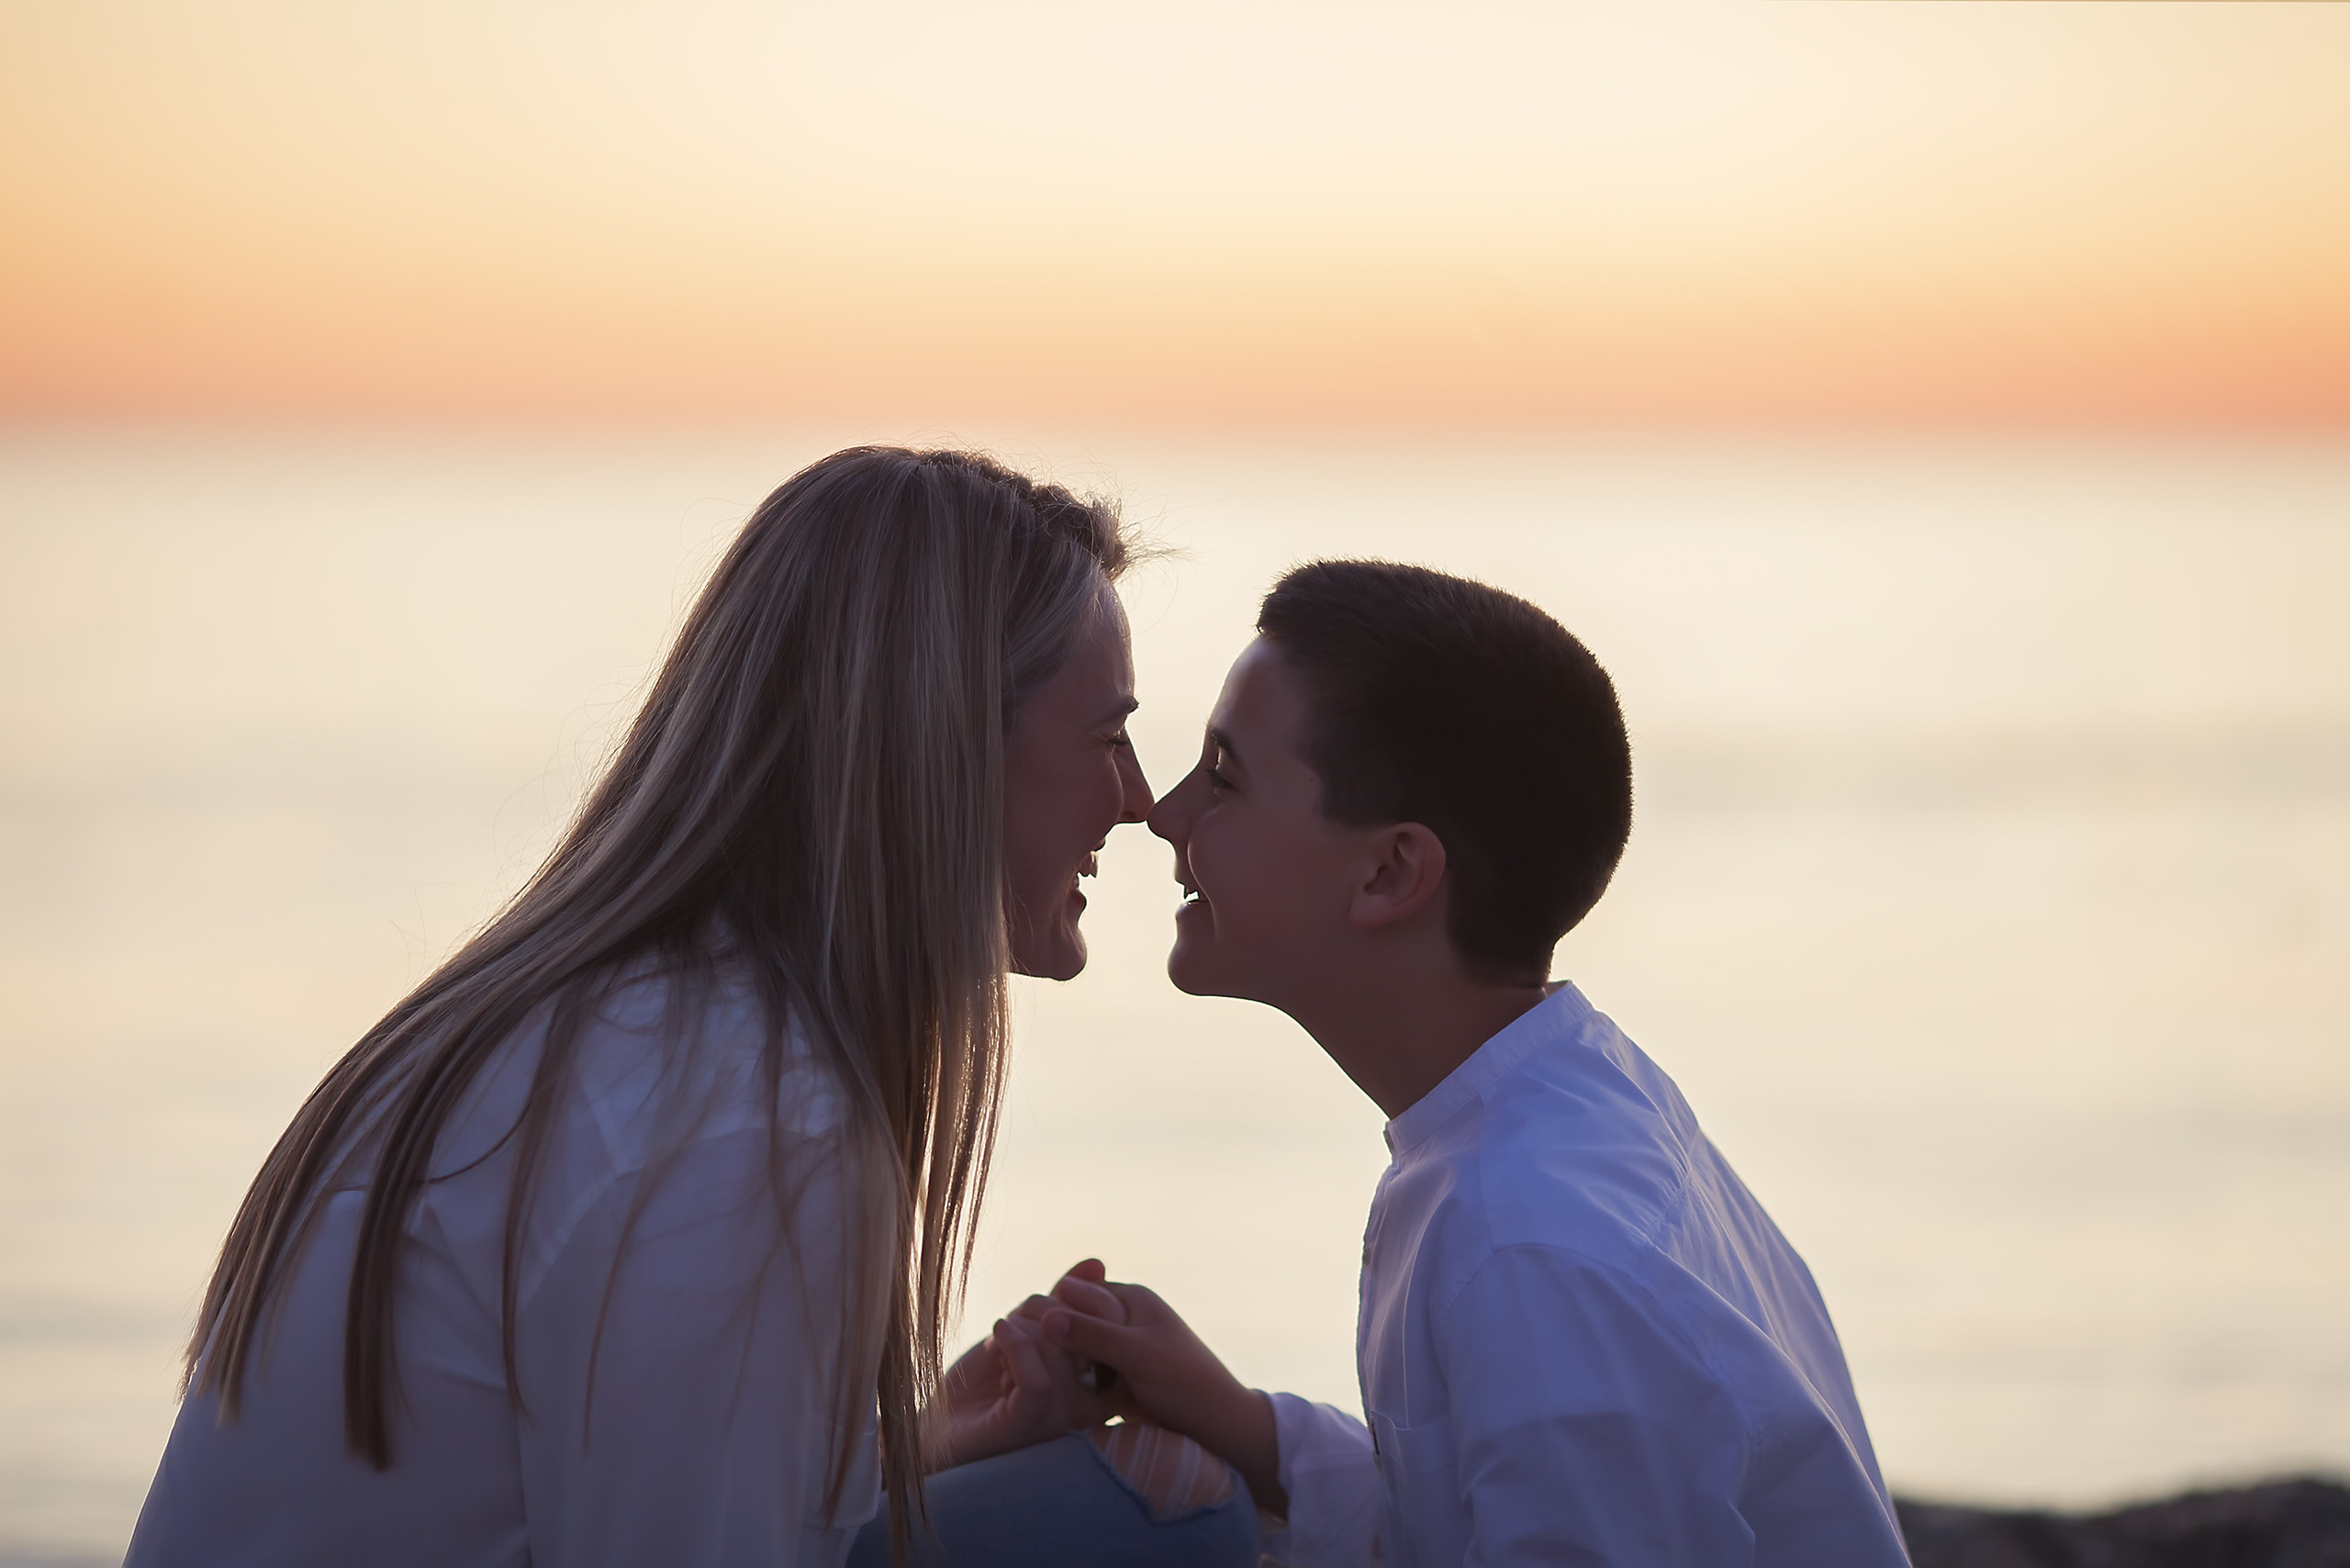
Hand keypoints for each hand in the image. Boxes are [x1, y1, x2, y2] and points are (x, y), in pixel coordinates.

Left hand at [930, 1306, 1115, 1470]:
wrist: (934, 1425)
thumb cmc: (983, 1381)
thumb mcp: (1028, 1331)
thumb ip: (1063, 1303)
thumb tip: (1097, 1263)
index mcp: (1096, 1383)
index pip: (1116, 1325)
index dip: (1083, 1299)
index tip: (1037, 1307)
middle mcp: (1087, 1404)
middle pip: (1087, 1329)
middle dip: (1043, 1309)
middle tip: (1012, 1324)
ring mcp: (1060, 1418)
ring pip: (1059, 1347)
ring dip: (1019, 1329)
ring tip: (997, 1348)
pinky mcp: (1030, 1425)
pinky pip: (1039, 1377)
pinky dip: (1013, 1344)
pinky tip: (994, 1341)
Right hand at [1024, 1259, 1287, 1516]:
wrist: (1218, 1430)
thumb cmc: (1188, 1386)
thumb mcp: (1140, 1356)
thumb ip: (1095, 1335)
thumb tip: (1046, 1315)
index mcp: (1131, 1299)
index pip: (1075, 1294)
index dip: (1048, 1312)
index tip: (1018, 1334)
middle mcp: (1121, 1318)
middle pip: (1070, 1321)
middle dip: (1046, 1339)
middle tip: (1013, 1361)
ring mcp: (1116, 1350)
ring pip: (1070, 1350)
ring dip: (1052, 1363)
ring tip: (1021, 1380)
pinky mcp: (1113, 1380)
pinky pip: (1078, 1376)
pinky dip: (1063, 1383)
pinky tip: (1043, 1395)